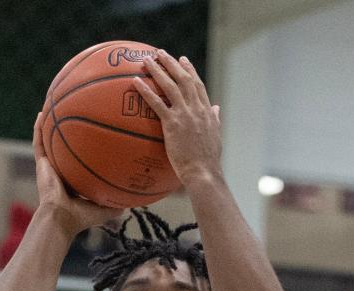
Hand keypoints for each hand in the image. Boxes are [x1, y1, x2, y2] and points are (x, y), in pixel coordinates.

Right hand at [33, 113, 123, 231]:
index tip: (96, 137)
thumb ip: (119, 203)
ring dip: (51, 125)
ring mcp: (50, 167)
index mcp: (76, 182)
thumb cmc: (83, 218)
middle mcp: (63, 172)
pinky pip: (39, 142)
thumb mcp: (106, 210)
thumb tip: (137, 199)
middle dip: (70, 132)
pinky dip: (39, 129)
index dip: (88, 151)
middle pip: (66, 148)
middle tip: (77, 115)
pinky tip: (42, 113)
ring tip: (54, 106)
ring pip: (49, 141)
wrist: (61, 218)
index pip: (82, 162)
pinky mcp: (41, 165)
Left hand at [134, 49, 220, 184]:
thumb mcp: (216, 137)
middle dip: (172, 63)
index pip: (198, 86)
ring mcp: (185, 115)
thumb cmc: (209, 162)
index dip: (190, 71)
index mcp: (207, 112)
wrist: (204, 173)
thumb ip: (215, 121)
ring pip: (170, 86)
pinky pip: (156, 103)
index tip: (183, 60)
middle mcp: (196, 109)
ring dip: (158, 70)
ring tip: (147, 60)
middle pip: (183, 79)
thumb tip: (217, 109)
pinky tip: (136, 82)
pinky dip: (146, 90)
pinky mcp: (172, 124)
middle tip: (161, 53)